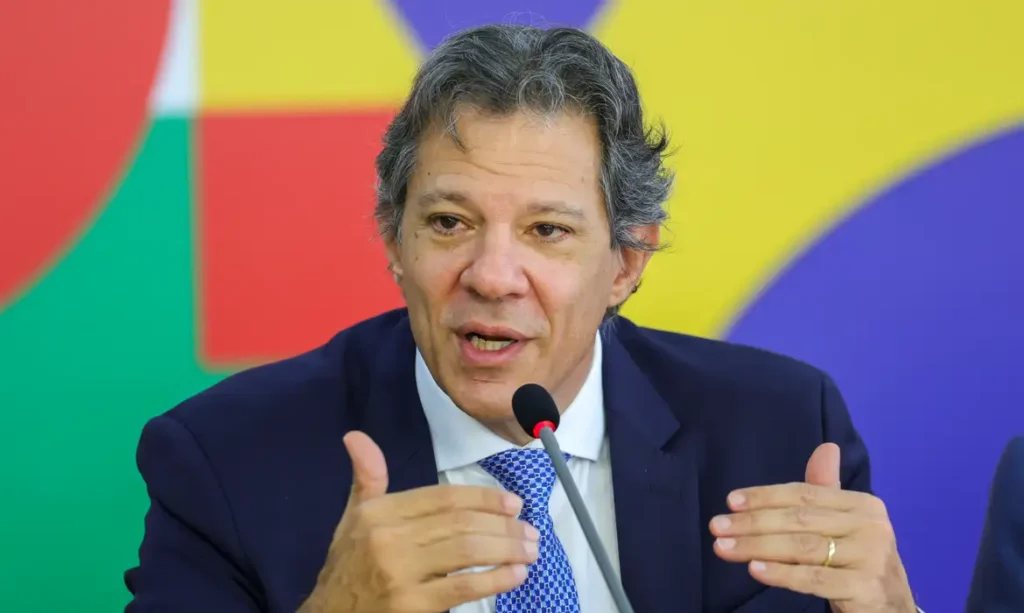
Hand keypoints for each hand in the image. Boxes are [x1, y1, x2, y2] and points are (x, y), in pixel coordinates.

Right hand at [299, 431, 537, 611]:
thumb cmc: (349, 564)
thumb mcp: (354, 517)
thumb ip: (367, 477)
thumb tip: (355, 436)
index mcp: (379, 513)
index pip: (442, 498)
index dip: (483, 498)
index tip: (513, 504)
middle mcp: (387, 539)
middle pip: (460, 523)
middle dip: (503, 526)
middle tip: (531, 531)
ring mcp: (399, 574)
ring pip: (466, 552)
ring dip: (506, 549)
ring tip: (530, 551)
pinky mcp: (410, 606)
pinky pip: (462, 589)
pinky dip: (495, 580)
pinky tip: (515, 575)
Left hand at [710, 443, 916, 612]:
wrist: (891, 609)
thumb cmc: (858, 562)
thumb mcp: (842, 525)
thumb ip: (825, 491)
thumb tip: (826, 448)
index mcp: (863, 505)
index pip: (805, 494)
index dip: (765, 496)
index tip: (730, 502)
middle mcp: (871, 526)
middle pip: (799, 519)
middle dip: (753, 522)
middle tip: (716, 527)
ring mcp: (871, 557)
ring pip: (802, 547)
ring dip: (757, 546)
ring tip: (724, 548)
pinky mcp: (865, 587)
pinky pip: (814, 578)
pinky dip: (781, 573)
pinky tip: (755, 569)